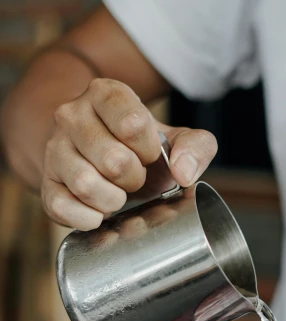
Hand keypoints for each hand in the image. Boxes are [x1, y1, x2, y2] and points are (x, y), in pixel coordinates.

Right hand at [42, 78, 216, 229]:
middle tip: (134, 178)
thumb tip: (184, 173)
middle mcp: (72, 115)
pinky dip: (88, 218)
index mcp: (106, 95)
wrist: (98, 155)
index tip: (149, 155)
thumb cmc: (141, 147)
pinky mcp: (46, 183)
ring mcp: (54, 149)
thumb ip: (197, 147)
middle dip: (134, 179)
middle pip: (114, 160)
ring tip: (118, 195)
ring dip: (113, 200)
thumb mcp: (176, 139)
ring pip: (85, 184)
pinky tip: (99, 213)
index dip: (149, 150)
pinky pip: (61, 207)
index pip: (133, 123)